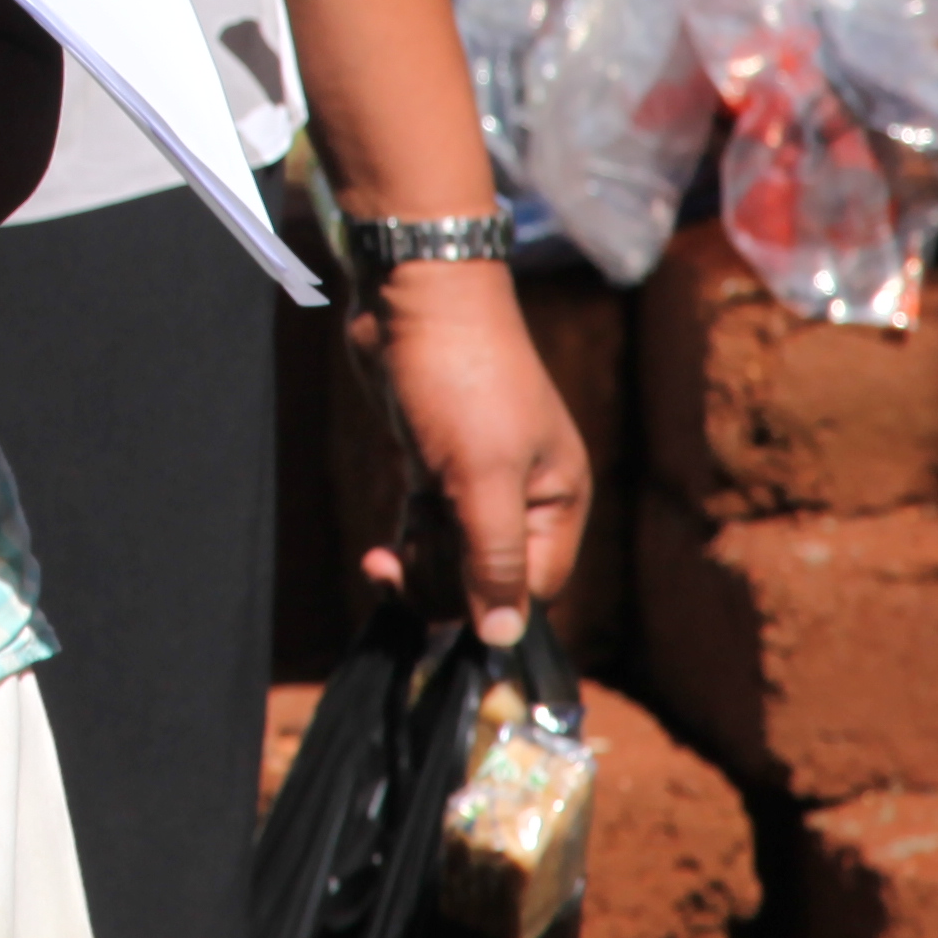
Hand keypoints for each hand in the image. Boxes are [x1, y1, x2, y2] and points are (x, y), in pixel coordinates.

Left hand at [354, 255, 593, 646]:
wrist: (415, 297)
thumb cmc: (461, 382)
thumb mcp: (483, 478)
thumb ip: (495, 559)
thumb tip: (505, 639)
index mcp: (559, 499)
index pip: (535, 589)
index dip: (490, 610)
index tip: (440, 615)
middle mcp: (526, 495)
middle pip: (490, 578)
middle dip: (444, 588)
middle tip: (397, 572)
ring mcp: (478, 480)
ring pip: (454, 558)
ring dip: (418, 570)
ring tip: (382, 560)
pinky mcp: (437, 465)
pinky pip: (428, 530)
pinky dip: (406, 547)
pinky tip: (379, 553)